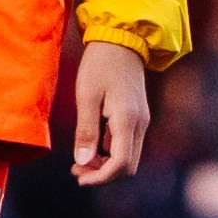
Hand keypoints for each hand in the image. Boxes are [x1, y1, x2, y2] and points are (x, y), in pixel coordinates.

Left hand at [73, 40, 149, 184]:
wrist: (122, 39)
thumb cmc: (100, 64)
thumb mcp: (86, 95)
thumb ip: (86, 130)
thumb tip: (83, 161)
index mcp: (127, 120)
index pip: (121, 165)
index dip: (100, 178)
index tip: (79, 177)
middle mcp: (139, 124)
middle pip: (128, 167)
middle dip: (103, 175)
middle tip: (76, 169)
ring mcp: (141, 121)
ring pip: (128, 158)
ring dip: (106, 165)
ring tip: (81, 160)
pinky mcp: (137, 116)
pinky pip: (127, 144)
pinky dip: (110, 153)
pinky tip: (92, 145)